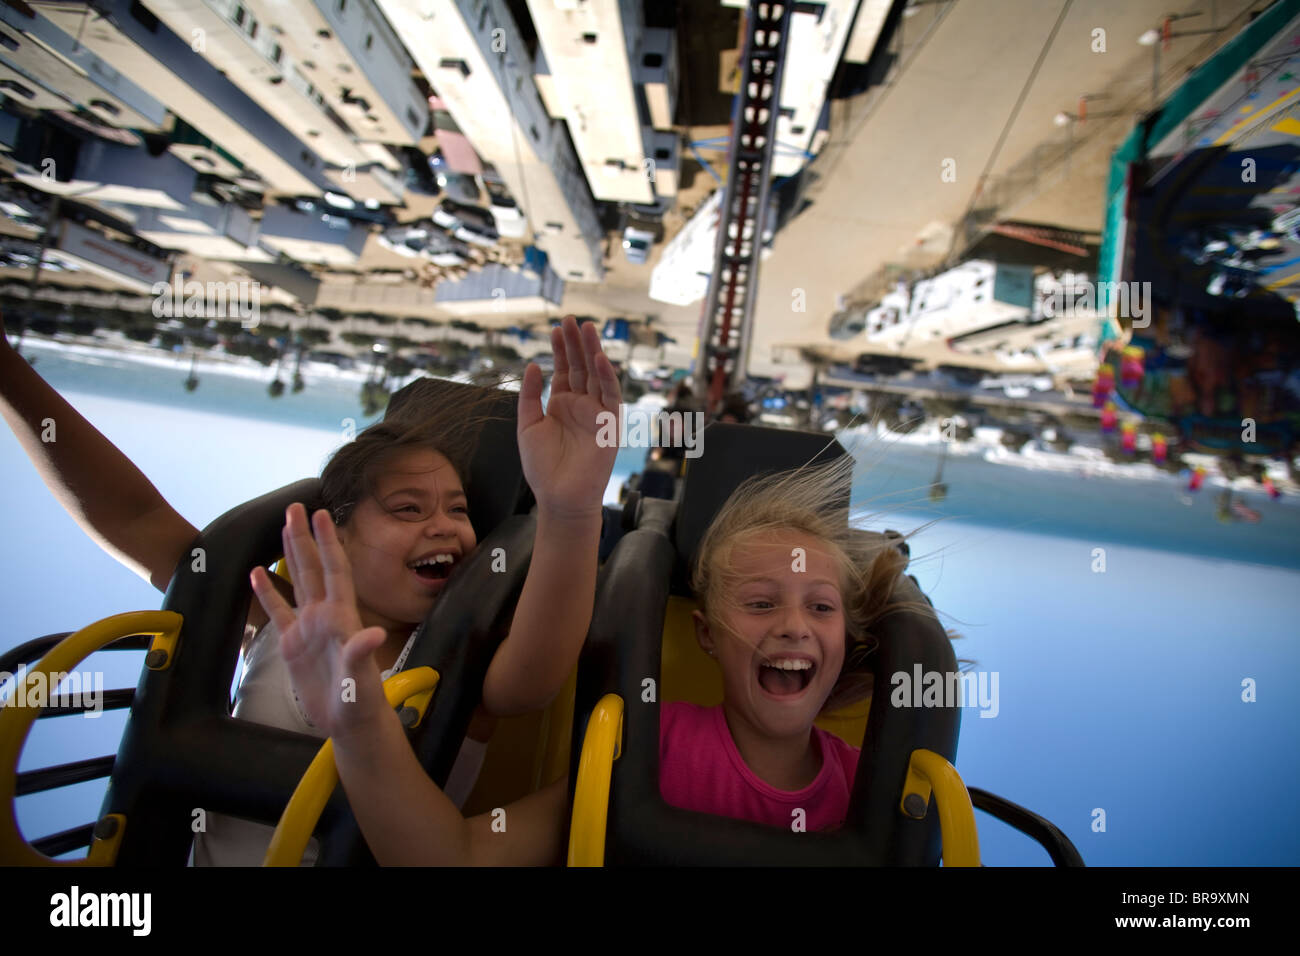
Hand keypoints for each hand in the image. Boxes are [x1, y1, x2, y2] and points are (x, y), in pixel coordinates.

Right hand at [250, 504, 388, 740]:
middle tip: (296, 506)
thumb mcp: (361, 678)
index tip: (322, 515)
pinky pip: (277, 612)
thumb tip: (373, 633)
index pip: (334, 570)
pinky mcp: (291, 646)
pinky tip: (256, 573)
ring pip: (297, 583)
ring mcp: (307, 629)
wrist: (350, 723)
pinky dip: (266, 593)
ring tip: (282, 527)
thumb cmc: (362, 701)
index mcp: (342, 617)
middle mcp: (325, 616)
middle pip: (313, 567)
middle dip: (305, 537)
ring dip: (289, 555)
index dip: (329, 543)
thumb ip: (361, 654)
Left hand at [517, 316, 621, 517]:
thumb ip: (530, 396)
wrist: (558, 497)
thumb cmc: (542, 468)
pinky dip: (606, 376)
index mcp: (562, 405)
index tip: (556, 328)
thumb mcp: (527, 426)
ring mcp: (596, 413)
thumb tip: (532, 366)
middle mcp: (581, 405)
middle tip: (571, 319)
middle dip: (576, 343)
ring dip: (592, 351)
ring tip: (585, 327)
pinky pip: (610, 396)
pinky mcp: (609, 425)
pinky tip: (598, 358)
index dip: (561, 349)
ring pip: (596, 376)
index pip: (564, 370)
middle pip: (581, 367)